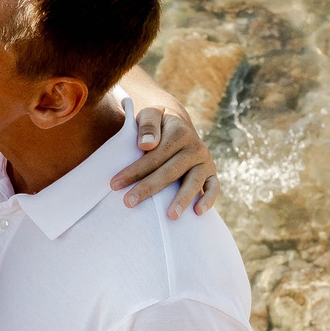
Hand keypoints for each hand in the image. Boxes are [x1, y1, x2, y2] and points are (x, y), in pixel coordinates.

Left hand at [111, 100, 219, 218]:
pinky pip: (214, 187)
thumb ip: (147, 125)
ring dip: (182, 199)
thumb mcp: (150, 114)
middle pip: (170, 171)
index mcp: (180, 132)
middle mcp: (195, 147)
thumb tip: (147, 145)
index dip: (134, 171)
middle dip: (148, 188)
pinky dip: (209, 199)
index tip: (115, 184)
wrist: (176, 122)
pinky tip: (198, 212)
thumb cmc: (156, 123)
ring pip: (193, 182)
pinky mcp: (211, 172)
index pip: (155, 156)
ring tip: (170, 216)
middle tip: (129, 203)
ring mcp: (205, 160)